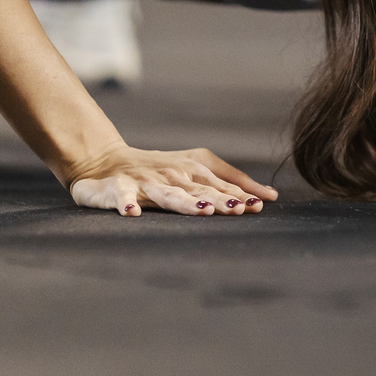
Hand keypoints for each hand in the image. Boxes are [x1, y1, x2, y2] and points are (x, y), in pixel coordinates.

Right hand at [65, 145, 278, 216]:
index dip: (241, 194)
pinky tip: (131, 214)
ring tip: (202, 211)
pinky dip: (125, 204)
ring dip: (185, 203)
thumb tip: (269, 198)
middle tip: (240, 210)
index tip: (261, 204)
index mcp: (194, 168)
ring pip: (168, 195)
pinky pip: (121, 197)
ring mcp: (146, 182)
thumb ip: (231, 184)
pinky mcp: (117, 188)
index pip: (222, 183)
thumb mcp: (197, 172)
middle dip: (221, 200)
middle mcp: (174, 174)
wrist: (106, 161)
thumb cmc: (161, 170)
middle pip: (201, 190)